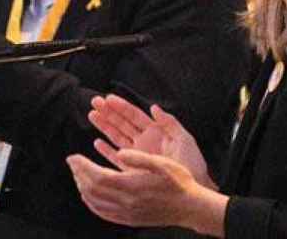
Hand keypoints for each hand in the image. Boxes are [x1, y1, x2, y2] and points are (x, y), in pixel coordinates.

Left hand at [66, 149, 215, 229]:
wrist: (190, 207)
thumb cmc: (178, 181)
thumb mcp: (162, 163)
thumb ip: (139, 157)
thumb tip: (119, 151)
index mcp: (131, 186)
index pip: (96, 176)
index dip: (81, 166)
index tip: (73, 156)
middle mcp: (126, 202)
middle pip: (92, 190)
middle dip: (78, 174)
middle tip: (72, 162)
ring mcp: (127, 213)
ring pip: (95, 203)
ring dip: (82, 188)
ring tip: (78, 175)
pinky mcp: (129, 220)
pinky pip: (104, 213)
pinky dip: (91, 204)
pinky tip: (89, 196)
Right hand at [87, 95, 213, 188]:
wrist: (194, 188)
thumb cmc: (192, 164)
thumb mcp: (184, 139)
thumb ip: (169, 122)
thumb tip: (154, 107)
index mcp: (156, 132)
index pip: (135, 115)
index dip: (121, 106)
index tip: (108, 97)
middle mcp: (144, 141)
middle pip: (122, 123)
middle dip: (108, 112)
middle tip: (94, 101)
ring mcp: (137, 155)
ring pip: (116, 137)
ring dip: (104, 126)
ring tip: (92, 115)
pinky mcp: (133, 169)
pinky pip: (116, 158)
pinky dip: (106, 151)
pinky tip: (97, 142)